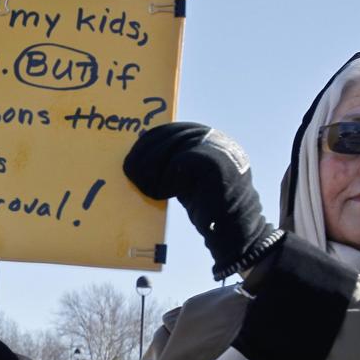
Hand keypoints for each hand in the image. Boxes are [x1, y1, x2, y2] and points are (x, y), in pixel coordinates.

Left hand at [124, 122, 281, 279]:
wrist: (230, 229)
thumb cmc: (205, 206)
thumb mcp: (186, 178)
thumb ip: (172, 162)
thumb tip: (139, 154)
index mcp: (208, 139)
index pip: (171, 130)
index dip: (148, 141)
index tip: (131, 156)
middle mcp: (215, 139)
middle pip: (169, 136)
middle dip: (145, 155)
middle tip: (129, 171)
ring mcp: (218, 149)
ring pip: (173, 148)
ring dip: (152, 168)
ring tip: (145, 187)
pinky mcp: (216, 162)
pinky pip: (180, 162)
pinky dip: (166, 179)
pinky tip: (161, 193)